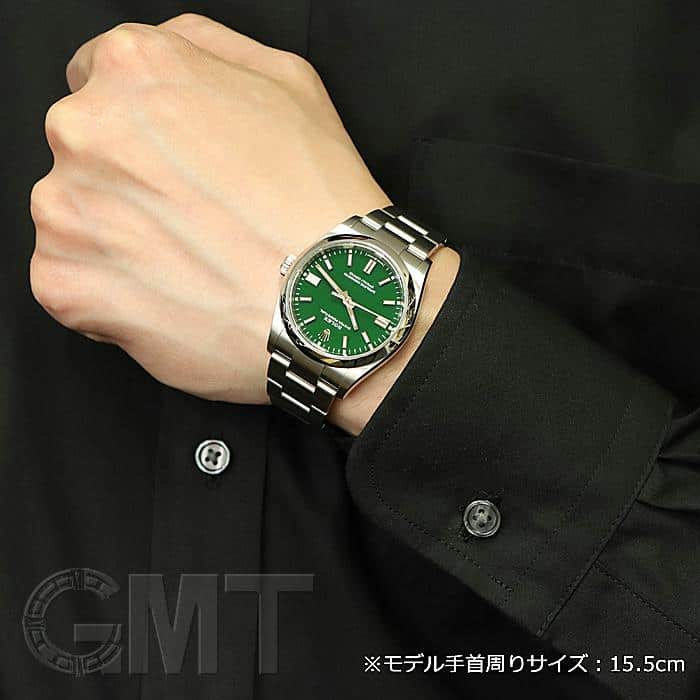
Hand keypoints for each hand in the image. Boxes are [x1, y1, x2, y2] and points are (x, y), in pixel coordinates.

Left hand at [29, 14, 389, 404]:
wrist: (323, 302)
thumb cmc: (316, 202)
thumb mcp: (290, 84)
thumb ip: (210, 48)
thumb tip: (172, 50)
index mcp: (133, 72)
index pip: (97, 80)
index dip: (142, 125)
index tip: (172, 162)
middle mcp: (83, 130)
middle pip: (84, 151)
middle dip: (127, 179)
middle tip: (193, 220)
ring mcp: (65, 210)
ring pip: (74, 217)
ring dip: (117, 238)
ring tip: (187, 264)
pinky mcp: (62, 283)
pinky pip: (68, 282)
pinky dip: (107, 292)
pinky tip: (166, 296)